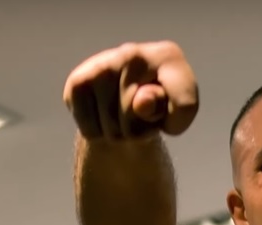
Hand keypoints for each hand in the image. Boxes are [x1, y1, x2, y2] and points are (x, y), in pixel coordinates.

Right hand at [63, 41, 198, 140]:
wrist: (121, 92)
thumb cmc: (160, 104)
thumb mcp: (177, 112)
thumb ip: (177, 109)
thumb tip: (142, 103)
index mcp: (168, 57)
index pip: (183, 103)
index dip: (178, 123)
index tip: (173, 117)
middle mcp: (134, 53)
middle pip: (138, 126)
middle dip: (139, 131)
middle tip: (139, 115)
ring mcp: (103, 65)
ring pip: (113, 131)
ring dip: (117, 134)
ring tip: (121, 113)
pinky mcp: (78, 82)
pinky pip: (90, 130)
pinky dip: (96, 133)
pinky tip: (102, 113)